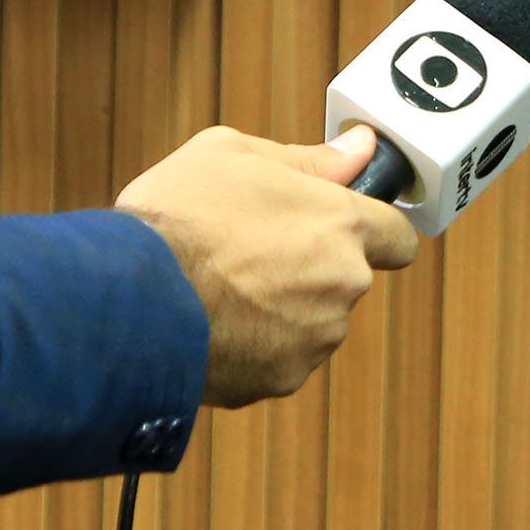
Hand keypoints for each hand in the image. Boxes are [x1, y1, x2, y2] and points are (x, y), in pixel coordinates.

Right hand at [116, 124, 419, 406]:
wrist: (130, 299)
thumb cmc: (177, 216)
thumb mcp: (232, 153)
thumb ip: (309, 158)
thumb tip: (360, 149)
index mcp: (340, 223)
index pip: (398, 236)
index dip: (373, 231)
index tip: (342, 229)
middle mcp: (342, 284)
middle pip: (344, 278)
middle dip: (309, 268)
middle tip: (249, 251)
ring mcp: (315, 338)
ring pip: (311, 321)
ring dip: (281, 308)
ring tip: (220, 288)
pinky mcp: (281, 379)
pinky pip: (276, 358)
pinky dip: (252, 346)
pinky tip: (210, 323)